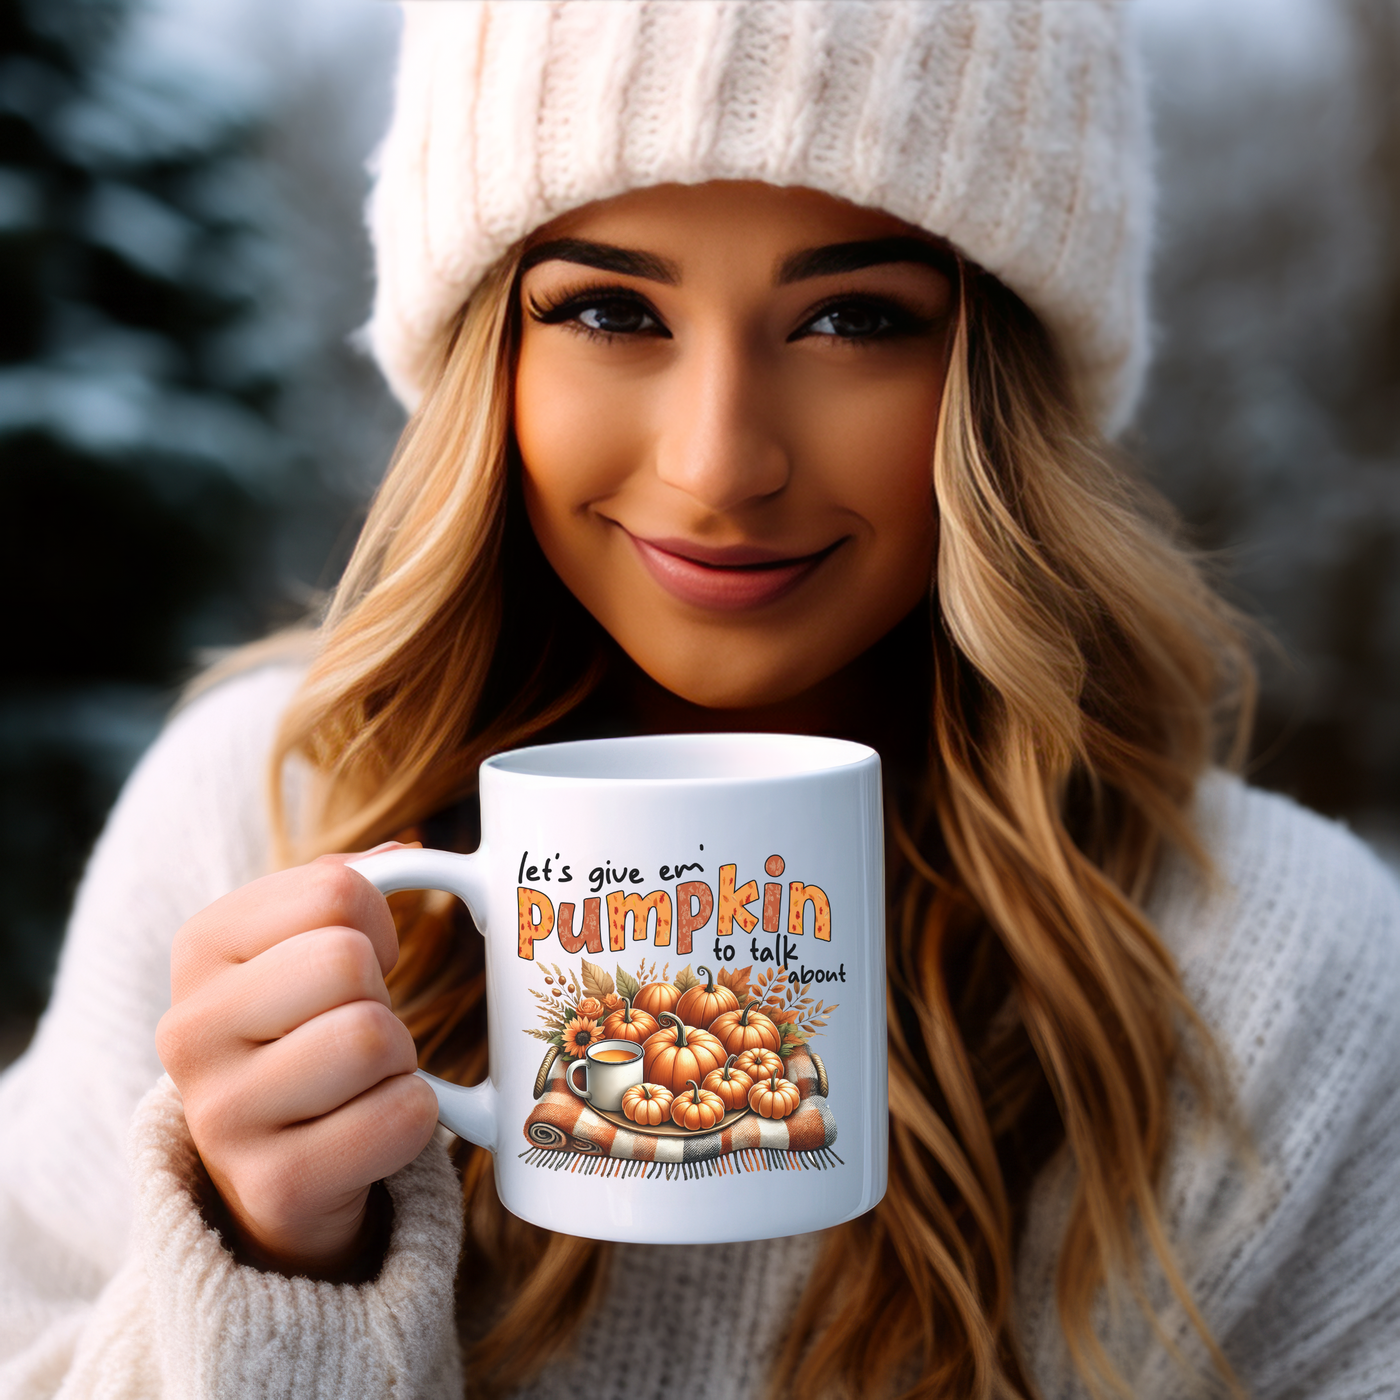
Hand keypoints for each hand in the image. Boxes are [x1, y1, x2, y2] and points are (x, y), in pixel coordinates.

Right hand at [156, 846, 439, 1277]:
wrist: (277, 1170)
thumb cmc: (305, 1034)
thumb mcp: (305, 947)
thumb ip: (350, 885)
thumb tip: (410, 850)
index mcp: (201, 946)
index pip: (336, 890)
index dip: (377, 924)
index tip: (358, 965)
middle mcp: (189, 1029)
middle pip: (348, 962)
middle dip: (383, 995)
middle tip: (356, 1029)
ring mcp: (221, 1117)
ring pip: (374, 1038)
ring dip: (399, 1059)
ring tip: (359, 1082)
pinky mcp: (273, 1187)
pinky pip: (402, 1116)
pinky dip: (413, 1118)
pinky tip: (365, 1130)